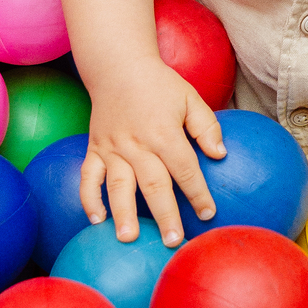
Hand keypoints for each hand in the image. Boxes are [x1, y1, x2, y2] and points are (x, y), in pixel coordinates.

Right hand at [80, 57, 224, 246]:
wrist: (118, 66)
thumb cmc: (159, 85)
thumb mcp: (190, 98)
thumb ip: (206, 127)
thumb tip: (220, 155)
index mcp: (164, 132)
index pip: (185, 169)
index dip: (198, 193)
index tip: (208, 214)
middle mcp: (136, 143)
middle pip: (153, 185)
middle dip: (164, 215)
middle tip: (172, 242)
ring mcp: (112, 148)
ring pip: (117, 186)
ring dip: (123, 213)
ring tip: (128, 238)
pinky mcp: (94, 149)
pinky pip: (88, 177)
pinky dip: (88, 199)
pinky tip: (96, 220)